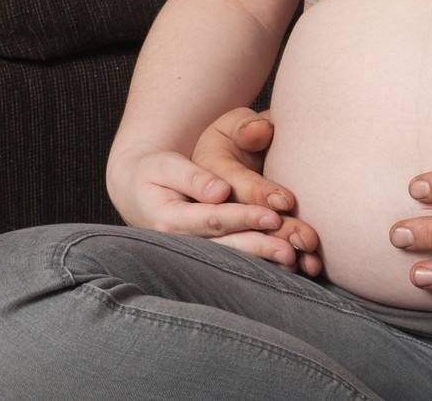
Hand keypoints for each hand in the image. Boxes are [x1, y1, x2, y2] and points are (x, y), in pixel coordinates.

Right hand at [105, 139, 289, 262]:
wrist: (138, 193)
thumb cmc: (155, 172)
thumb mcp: (165, 165)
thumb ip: (192, 176)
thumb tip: (221, 191)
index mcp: (171, 219)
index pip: (213, 220)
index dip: (243, 218)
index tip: (272, 216)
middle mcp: (183, 243)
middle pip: (228, 246)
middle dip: (260, 247)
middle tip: (292, 247)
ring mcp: (194, 253)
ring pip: (233, 258)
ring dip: (263, 260)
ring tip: (294, 258)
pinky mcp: (206, 255)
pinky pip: (234, 262)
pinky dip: (260, 264)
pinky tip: (287, 265)